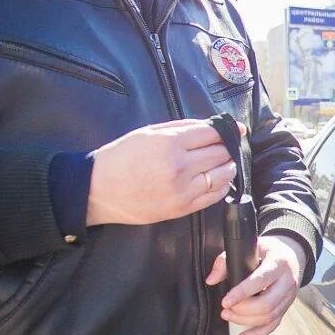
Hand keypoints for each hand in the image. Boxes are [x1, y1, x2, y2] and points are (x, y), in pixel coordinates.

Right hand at [87, 119, 245, 225]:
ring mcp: (183, 189)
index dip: (227, 130)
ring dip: (228, 166)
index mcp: (170, 143)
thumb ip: (182, 128)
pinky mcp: (182, 208)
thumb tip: (212, 126)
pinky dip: (223, 186)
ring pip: (222, 175)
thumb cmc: (121, 157)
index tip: (236, 129)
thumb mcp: (148, 133)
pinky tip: (220, 180)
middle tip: (229, 146)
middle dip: (227, 148)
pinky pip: (215, 196)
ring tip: (225, 162)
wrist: (98, 190)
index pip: (212, 134)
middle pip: (220, 153)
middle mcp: (180, 166)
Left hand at [205, 234, 307, 334]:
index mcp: (278, 263)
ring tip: (228, 316)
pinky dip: (256, 334)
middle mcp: (287, 282)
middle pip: (266, 305)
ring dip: (245, 321)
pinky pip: (272, 326)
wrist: (291, 255)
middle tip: (225, 308)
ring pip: (269, 317)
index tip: (225, 301)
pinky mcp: (286, 308)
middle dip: (242, 311)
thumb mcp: (250, 247)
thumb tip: (212, 280)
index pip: (261, 281)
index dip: (242, 293)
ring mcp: (289, 297)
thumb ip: (226, 261)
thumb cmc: (268, 251)